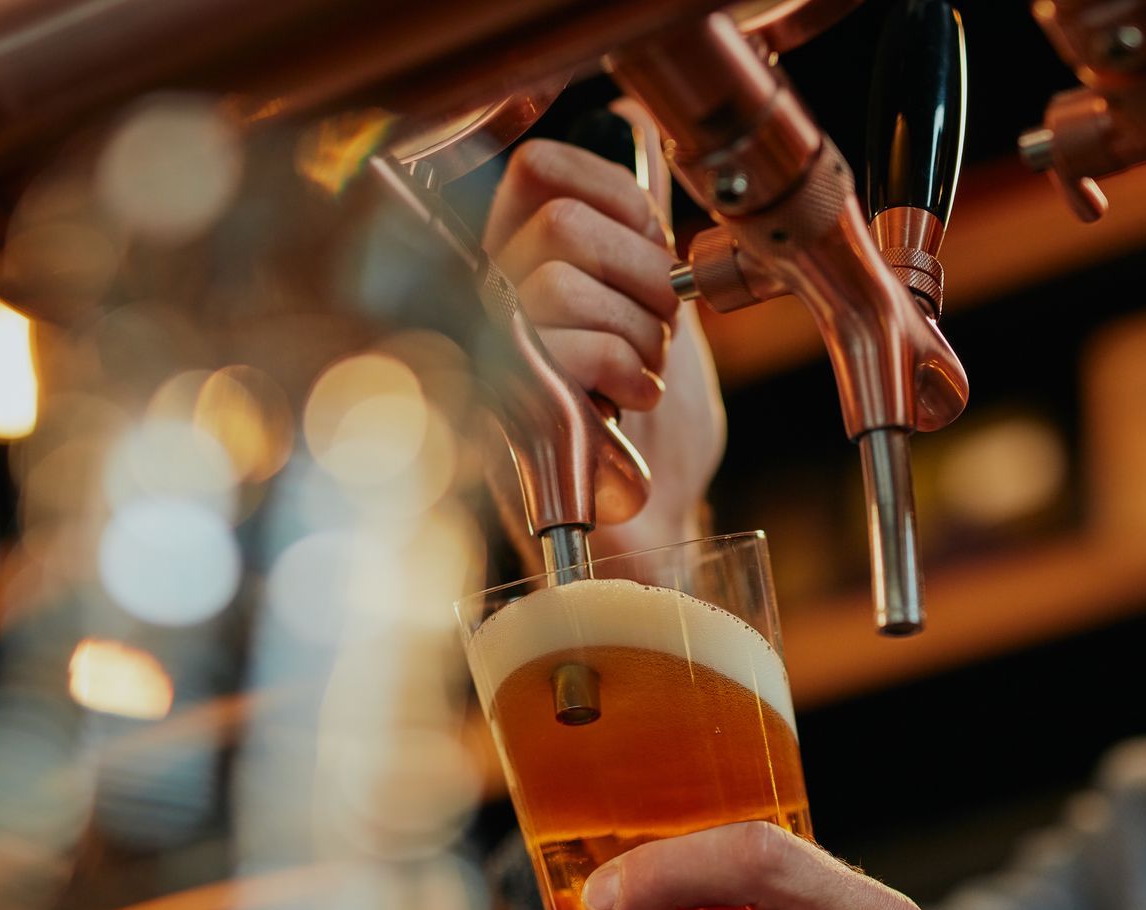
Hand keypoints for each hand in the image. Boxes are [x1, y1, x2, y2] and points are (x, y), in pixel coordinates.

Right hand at [483, 101, 725, 555]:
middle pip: (555, 220)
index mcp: (517, 261)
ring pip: (556, 279)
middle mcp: (485, 301)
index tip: (655, 250)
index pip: (540, 168)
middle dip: (639, 273)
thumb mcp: (654, 311)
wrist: (653, 531)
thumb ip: (636, 235)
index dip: (616, 196)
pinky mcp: (503, 413)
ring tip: (645, 375)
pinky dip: (622, 367)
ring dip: (635, 331)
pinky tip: (633, 400)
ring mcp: (487, 357)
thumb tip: (636, 142)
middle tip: (660, 330)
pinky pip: (557, 345)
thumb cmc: (651, 434)